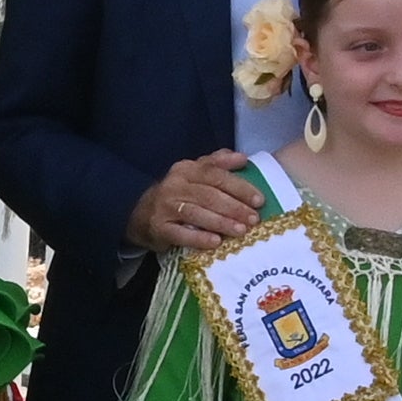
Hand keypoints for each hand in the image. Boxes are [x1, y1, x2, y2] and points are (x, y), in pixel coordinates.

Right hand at [128, 152, 260, 255]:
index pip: (216, 175)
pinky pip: (180, 233)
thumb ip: (217, 163)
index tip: (259, 200)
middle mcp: (175, 185)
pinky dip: (199, 238)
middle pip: (209, 195)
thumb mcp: (194, 174)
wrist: (141, 214)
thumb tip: (242, 158)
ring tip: (241, 231)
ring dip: (221, 222)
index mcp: (187, 169)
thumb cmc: (177, 194)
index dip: (239, 187)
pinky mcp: (159, 227)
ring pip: (197, 213)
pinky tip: (215, 243)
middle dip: (234, 207)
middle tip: (254, 219)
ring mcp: (165, 206)